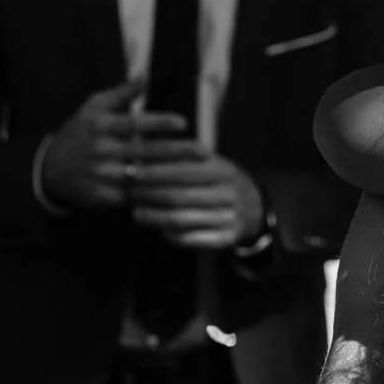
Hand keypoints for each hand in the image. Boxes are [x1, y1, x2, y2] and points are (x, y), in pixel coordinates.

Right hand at [40, 79, 201, 210]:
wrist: (49, 170)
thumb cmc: (80, 132)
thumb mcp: (93, 108)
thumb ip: (121, 93)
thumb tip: (145, 76)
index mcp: (101, 126)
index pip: (134, 123)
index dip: (159, 122)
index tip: (184, 122)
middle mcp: (102, 151)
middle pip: (146, 152)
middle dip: (178, 152)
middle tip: (205, 151)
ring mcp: (103, 176)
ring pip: (144, 177)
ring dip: (173, 176)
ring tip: (199, 173)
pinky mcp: (105, 197)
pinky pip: (137, 197)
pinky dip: (157, 195)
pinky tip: (180, 193)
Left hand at [128, 151, 266, 249]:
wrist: (254, 206)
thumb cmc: (219, 180)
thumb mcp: (210, 161)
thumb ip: (182, 154)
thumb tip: (143, 143)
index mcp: (223, 170)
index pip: (182, 171)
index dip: (154, 172)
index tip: (131, 171)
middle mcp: (228, 194)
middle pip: (178, 196)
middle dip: (148, 195)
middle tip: (129, 193)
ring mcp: (229, 217)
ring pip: (181, 220)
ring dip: (153, 217)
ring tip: (136, 213)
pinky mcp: (227, 238)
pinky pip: (192, 240)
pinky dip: (172, 235)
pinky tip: (160, 229)